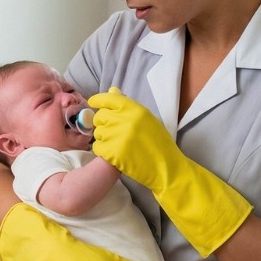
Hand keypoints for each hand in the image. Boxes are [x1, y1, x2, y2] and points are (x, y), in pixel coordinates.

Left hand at [89, 87, 252, 257]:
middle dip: (102, 122)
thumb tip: (112, 91)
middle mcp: (125, 121)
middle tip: (112, 131)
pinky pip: (98, 147)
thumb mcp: (148, 120)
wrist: (167, 168)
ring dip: (103, 137)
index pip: (109, 99)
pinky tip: (114, 153)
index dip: (98, 100)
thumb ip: (129, 107)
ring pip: (98, 132)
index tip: (93, 103)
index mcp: (136, 110)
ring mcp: (118, 137)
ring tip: (117, 144)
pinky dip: (102, 151)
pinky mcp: (113, 153)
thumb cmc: (159, 144)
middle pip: (100, 116)